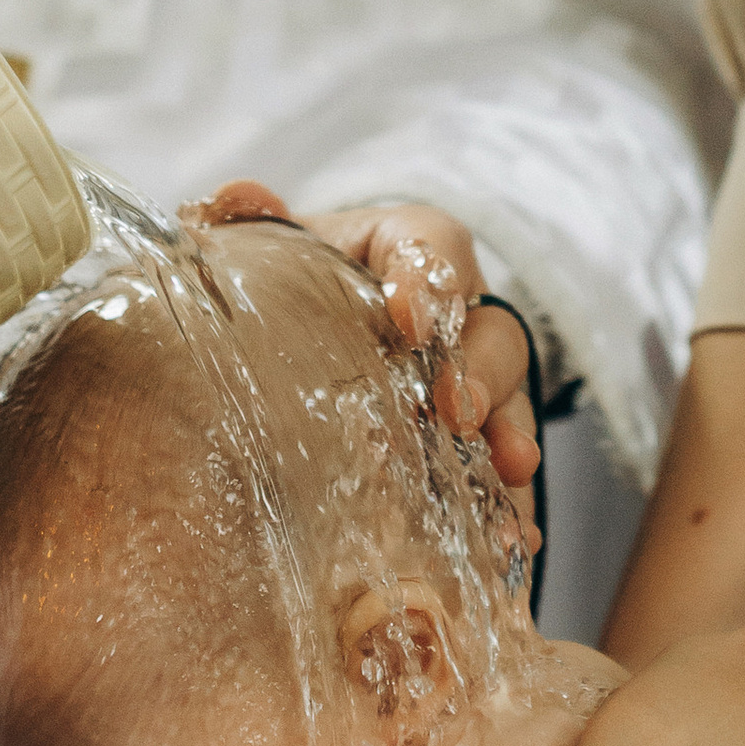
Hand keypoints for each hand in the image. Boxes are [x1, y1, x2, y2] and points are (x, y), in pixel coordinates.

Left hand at [192, 182, 539, 499]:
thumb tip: (232, 198)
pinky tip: (508, 547)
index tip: (409, 316)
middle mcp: (449, 317)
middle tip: (458, 411)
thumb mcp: (260, 254)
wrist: (278, 352)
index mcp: (399, 252)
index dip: (430, 276)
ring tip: (507, 474)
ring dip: (512, 438)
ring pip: (510, 403)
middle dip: (482, 370)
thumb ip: (246, 225)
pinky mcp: (466, 451)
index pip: (433, 244)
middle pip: (489, 329)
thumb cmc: (278, 291)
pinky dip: (508, 510)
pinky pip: (502, 479)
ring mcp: (466, 384)